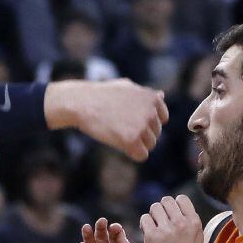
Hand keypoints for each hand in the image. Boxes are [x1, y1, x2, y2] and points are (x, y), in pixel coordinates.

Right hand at [46, 79, 168, 161]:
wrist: (81, 103)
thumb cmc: (101, 95)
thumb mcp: (127, 87)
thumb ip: (145, 94)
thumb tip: (161, 95)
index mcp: (153, 99)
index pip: (162, 120)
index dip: (145, 123)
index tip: (129, 120)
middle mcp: (151, 112)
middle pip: (156, 134)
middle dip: (140, 134)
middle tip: (119, 127)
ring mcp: (142, 126)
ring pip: (150, 145)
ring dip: (136, 144)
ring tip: (118, 134)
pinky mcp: (132, 140)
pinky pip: (142, 155)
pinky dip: (132, 154)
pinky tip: (120, 144)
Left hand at [141, 195, 203, 242]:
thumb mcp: (197, 238)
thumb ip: (189, 221)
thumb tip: (179, 206)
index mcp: (194, 222)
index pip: (181, 199)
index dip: (174, 205)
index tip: (171, 216)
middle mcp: (181, 223)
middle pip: (166, 200)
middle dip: (161, 209)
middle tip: (161, 222)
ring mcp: (166, 229)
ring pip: (154, 207)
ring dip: (152, 216)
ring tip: (155, 228)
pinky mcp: (152, 236)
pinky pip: (144, 219)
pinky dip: (144, 224)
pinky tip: (148, 234)